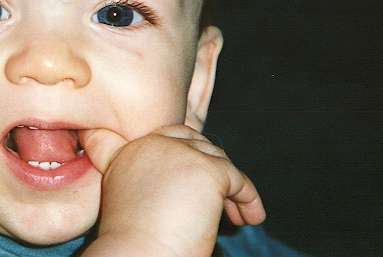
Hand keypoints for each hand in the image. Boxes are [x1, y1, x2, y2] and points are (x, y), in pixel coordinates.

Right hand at [79, 125, 265, 256]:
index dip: (192, 155)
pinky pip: (237, 179)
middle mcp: (153, 145)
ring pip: (218, 161)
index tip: (203, 184)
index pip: (170, 137)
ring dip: (232, 188)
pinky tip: (250, 218)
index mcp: (132, 151)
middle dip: (214, 169)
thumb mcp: (132, 199)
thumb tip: (188, 184)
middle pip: (197, 144)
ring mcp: (180, 154)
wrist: (137, 255)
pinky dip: (248, 199)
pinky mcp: (206, 171)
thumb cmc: (136, 242)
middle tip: (223, 200)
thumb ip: (152, 179)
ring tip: (238, 216)